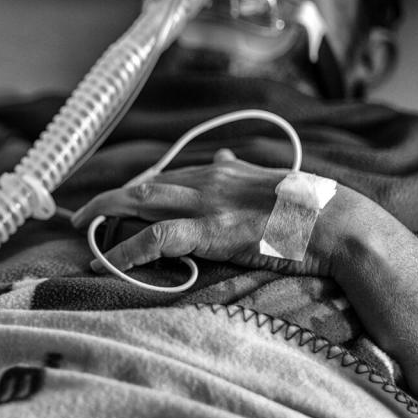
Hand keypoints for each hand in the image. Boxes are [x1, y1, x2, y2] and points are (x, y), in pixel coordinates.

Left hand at [70, 151, 353, 277]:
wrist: (336, 222)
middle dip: (108, 198)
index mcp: (218, 170)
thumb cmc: (308, 206)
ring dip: (105, 213)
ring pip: (140, 203)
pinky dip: (126, 249)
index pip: (163, 176)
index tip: (116, 200)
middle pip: (143, 185)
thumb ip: (238, 169)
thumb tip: (221, 156)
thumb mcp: (267, 178)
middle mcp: (206, 181)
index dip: (134, 189)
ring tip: (81, 229)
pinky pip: (157, 239)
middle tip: (82, 213)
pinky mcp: (211, 231)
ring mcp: (206, 205)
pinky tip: (104, 260)